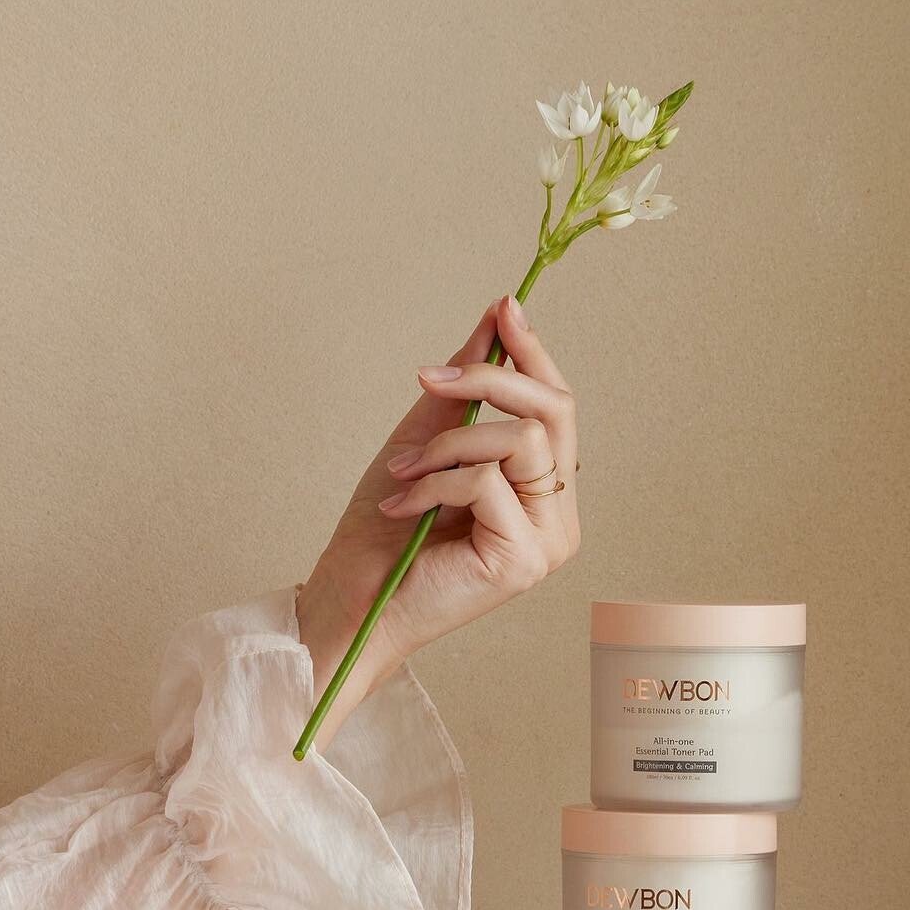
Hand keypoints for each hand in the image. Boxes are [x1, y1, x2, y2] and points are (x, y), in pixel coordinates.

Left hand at [297, 294, 579, 739]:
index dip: (533, 353)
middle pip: (556, 413)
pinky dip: (433, 482)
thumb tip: (499, 313)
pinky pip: (488, 482)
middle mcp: (558, 514)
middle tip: (429, 380)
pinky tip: (400, 507)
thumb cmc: (383, 533)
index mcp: (543, 489)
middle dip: (491, 379)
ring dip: (448, 443)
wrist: (351, 603)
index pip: (559, 407)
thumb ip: (468, 387)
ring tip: (402, 471)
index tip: (505, 306)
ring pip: (523, 441)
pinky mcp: (523, 560)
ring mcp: (548, 541)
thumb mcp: (426, 439)